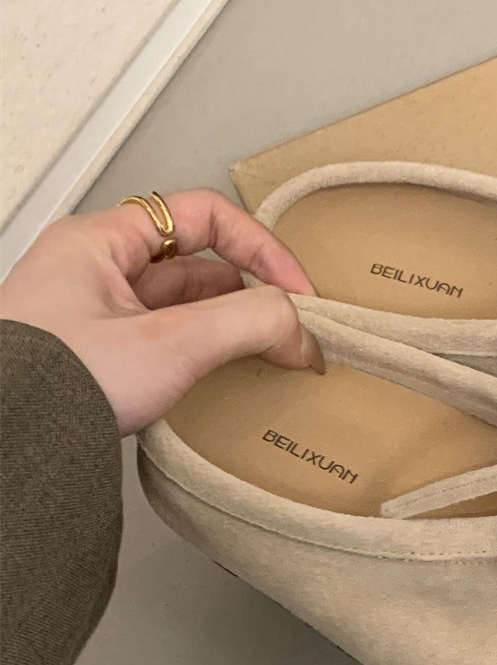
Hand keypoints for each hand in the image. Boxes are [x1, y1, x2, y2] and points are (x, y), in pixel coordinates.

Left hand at [0, 190, 323, 435]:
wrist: (6, 448)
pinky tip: (223, 381)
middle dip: (251, 297)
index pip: (205, 216)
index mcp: (100, 242)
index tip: (297, 291)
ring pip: (186, 307)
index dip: (261, 247)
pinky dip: (205, 356)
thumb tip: (299, 327)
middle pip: (201, 265)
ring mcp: (97, 316)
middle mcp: (96, 271)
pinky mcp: (103, 357)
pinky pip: (169, 342)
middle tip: (290, 332)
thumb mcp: (169, 344)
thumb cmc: (49, 384)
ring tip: (263, 359)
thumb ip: (248, 323)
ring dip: (229, 330)